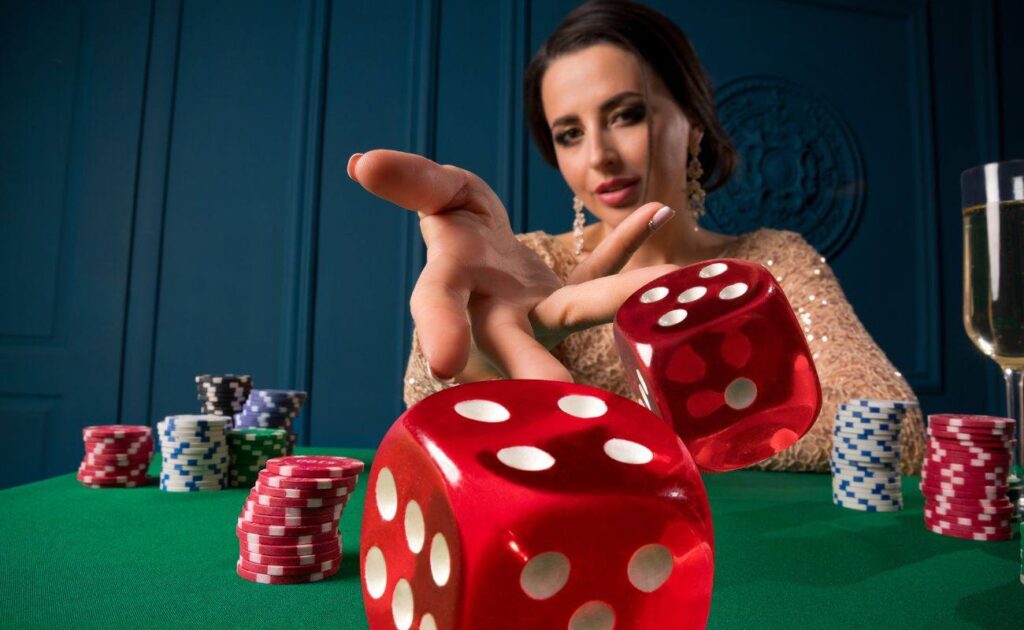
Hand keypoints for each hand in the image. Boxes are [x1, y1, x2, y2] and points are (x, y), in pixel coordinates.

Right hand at [348, 149, 679, 381]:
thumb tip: (362, 162)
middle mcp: (496, 312)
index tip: (444, 367)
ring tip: (671, 280)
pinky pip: (598, 268)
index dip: (440, 331)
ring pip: (577, 307)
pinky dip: (624, 243)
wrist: (479, 250)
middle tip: (565, 396)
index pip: (440, 307)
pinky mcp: (567, 293)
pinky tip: (655, 211)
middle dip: (534, 365)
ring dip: (617, 298)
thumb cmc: (450, 227)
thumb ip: (408, 182)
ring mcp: (538, 307)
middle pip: (515, 339)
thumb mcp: (431, 196)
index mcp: (451, 288)